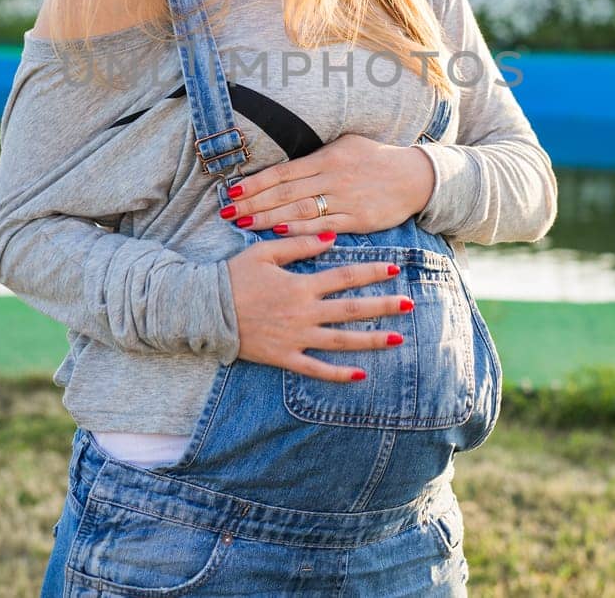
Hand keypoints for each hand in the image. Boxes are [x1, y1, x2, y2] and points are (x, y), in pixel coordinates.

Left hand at [219, 134, 435, 237]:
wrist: (415, 177)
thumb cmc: (375, 159)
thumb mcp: (346, 146)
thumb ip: (316, 155)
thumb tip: (285, 165)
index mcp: (327, 158)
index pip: (283, 171)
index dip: (256, 182)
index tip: (232, 191)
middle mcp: (332, 177)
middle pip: (285, 192)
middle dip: (253, 203)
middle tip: (227, 212)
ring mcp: (345, 200)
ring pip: (299, 210)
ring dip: (268, 218)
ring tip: (243, 224)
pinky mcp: (357, 220)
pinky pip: (323, 226)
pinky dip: (300, 230)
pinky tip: (278, 233)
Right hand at [225, 233, 412, 381]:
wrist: (206, 310)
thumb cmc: (233, 276)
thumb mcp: (264, 252)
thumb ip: (299, 244)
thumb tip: (331, 239)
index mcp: (300, 285)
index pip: (345, 277)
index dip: (371, 272)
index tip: (394, 270)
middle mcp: (304, 312)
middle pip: (351, 309)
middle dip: (382, 307)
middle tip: (409, 305)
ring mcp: (296, 338)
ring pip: (341, 341)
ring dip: (371, 340)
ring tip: (398, 339)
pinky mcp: (284, 357)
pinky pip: (316, 369)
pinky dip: (338, 374)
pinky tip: (361, 374)